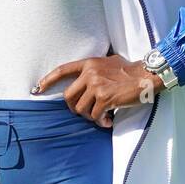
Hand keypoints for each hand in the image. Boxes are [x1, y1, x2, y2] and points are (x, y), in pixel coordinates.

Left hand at [33, 56, 163, 127]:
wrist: (146, 75)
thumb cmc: (130, 70)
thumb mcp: (109, 62)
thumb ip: (95, 69)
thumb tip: (88, 80)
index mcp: (89, 64)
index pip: (62, 70)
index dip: (48, 80)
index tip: (37, 89)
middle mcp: (90, 74)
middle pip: (68, 97)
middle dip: (75, 108)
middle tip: (87, 113)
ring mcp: (96, 86)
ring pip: (81, 109)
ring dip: (90, 116)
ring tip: (102, 116)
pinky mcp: (105, 98)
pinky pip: (96, 116)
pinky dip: (102, 121)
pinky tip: (109, 120)